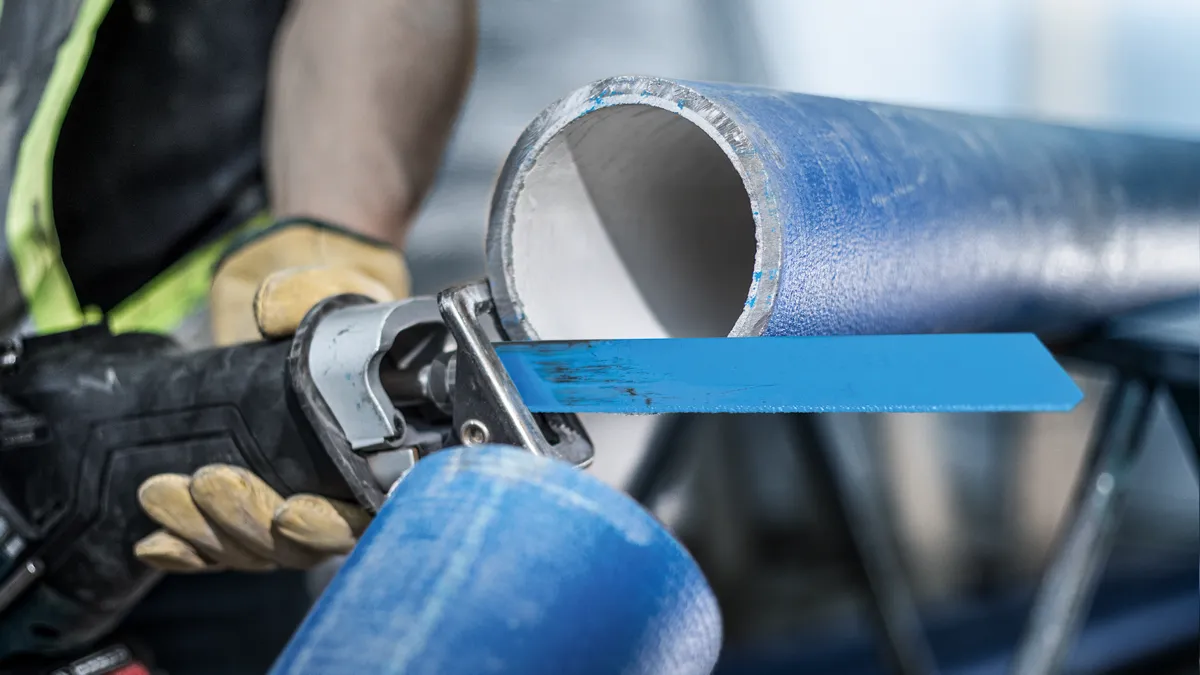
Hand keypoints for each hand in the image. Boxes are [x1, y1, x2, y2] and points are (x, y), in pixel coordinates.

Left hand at [133, 220, 410, 571]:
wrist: (284, 288)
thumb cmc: (323, 291)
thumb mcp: (326, 280)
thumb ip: (310, 291)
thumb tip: (271, 310)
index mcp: (377, 443)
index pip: (363, 514)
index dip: (326, 526)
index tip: (289, 511)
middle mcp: (335, 483)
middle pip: (297, 542)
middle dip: (247, 522)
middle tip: (211, 482)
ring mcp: (286, 495)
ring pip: (251, 547)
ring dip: (205, 532)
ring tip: (163, 493)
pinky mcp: (242, 496)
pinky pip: (216, 544)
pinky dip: (185, 549)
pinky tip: (155, 543)